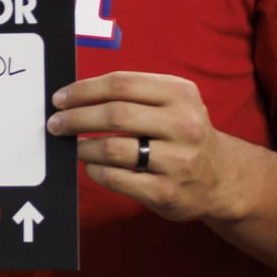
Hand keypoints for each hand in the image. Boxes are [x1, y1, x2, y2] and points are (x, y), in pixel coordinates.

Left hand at [48, 72, 255, 222]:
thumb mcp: (171, 102)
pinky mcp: (167, 192)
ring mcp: (178, 161)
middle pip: (114, 115)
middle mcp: (184, 125)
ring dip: (82, 146)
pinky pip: (116, 178)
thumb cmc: (181, 133)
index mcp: (181, 94)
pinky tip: (91, 166)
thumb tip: (73, 96)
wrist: (221, 178)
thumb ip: (131, 94)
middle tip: (55, 123)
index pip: (120, 84)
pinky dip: (95, 170)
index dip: (83, 90)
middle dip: (75, 118)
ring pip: (112, 148)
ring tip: (71, 145)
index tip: (60, 98)